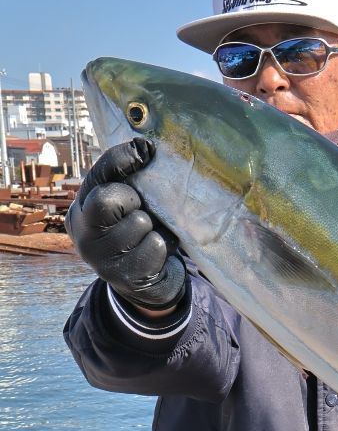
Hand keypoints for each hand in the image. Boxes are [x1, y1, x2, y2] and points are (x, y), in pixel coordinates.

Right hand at [66, 138, 185, 310]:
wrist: (148, 285)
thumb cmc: (139, 234)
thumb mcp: (128, 205)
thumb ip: (129, 180)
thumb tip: (144, 145)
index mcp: (82, 210)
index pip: (97, 176)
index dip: (120, 159)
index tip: (145, 150)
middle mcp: (84, 235)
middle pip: (107, 200)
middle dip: (132, 200)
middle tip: (140, 209)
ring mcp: (101, 259)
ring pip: (138, 223)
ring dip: (154, 226)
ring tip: (151, 234)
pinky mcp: (125, 277)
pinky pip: (154, 246)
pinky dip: (163, 245)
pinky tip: (157, 253)